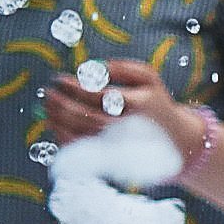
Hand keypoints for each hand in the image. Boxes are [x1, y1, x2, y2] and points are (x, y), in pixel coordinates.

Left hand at [42, 60, 202, 160]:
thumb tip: (92, 67)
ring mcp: (118, 144)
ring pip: (78, 132)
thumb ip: (123, 67)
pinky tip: (56, 122)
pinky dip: (63, 134)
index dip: (73, 86)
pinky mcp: (110, 156)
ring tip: (49, 104)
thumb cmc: (155, 103)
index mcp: (137, 105)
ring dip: (57, 117)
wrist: (175, 139)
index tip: (59, 79)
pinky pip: (81, 147)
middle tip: (48, 91)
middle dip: (61, 103)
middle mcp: (127, 127)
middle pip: (84, 116)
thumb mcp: (149, 78)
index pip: (97, 95)